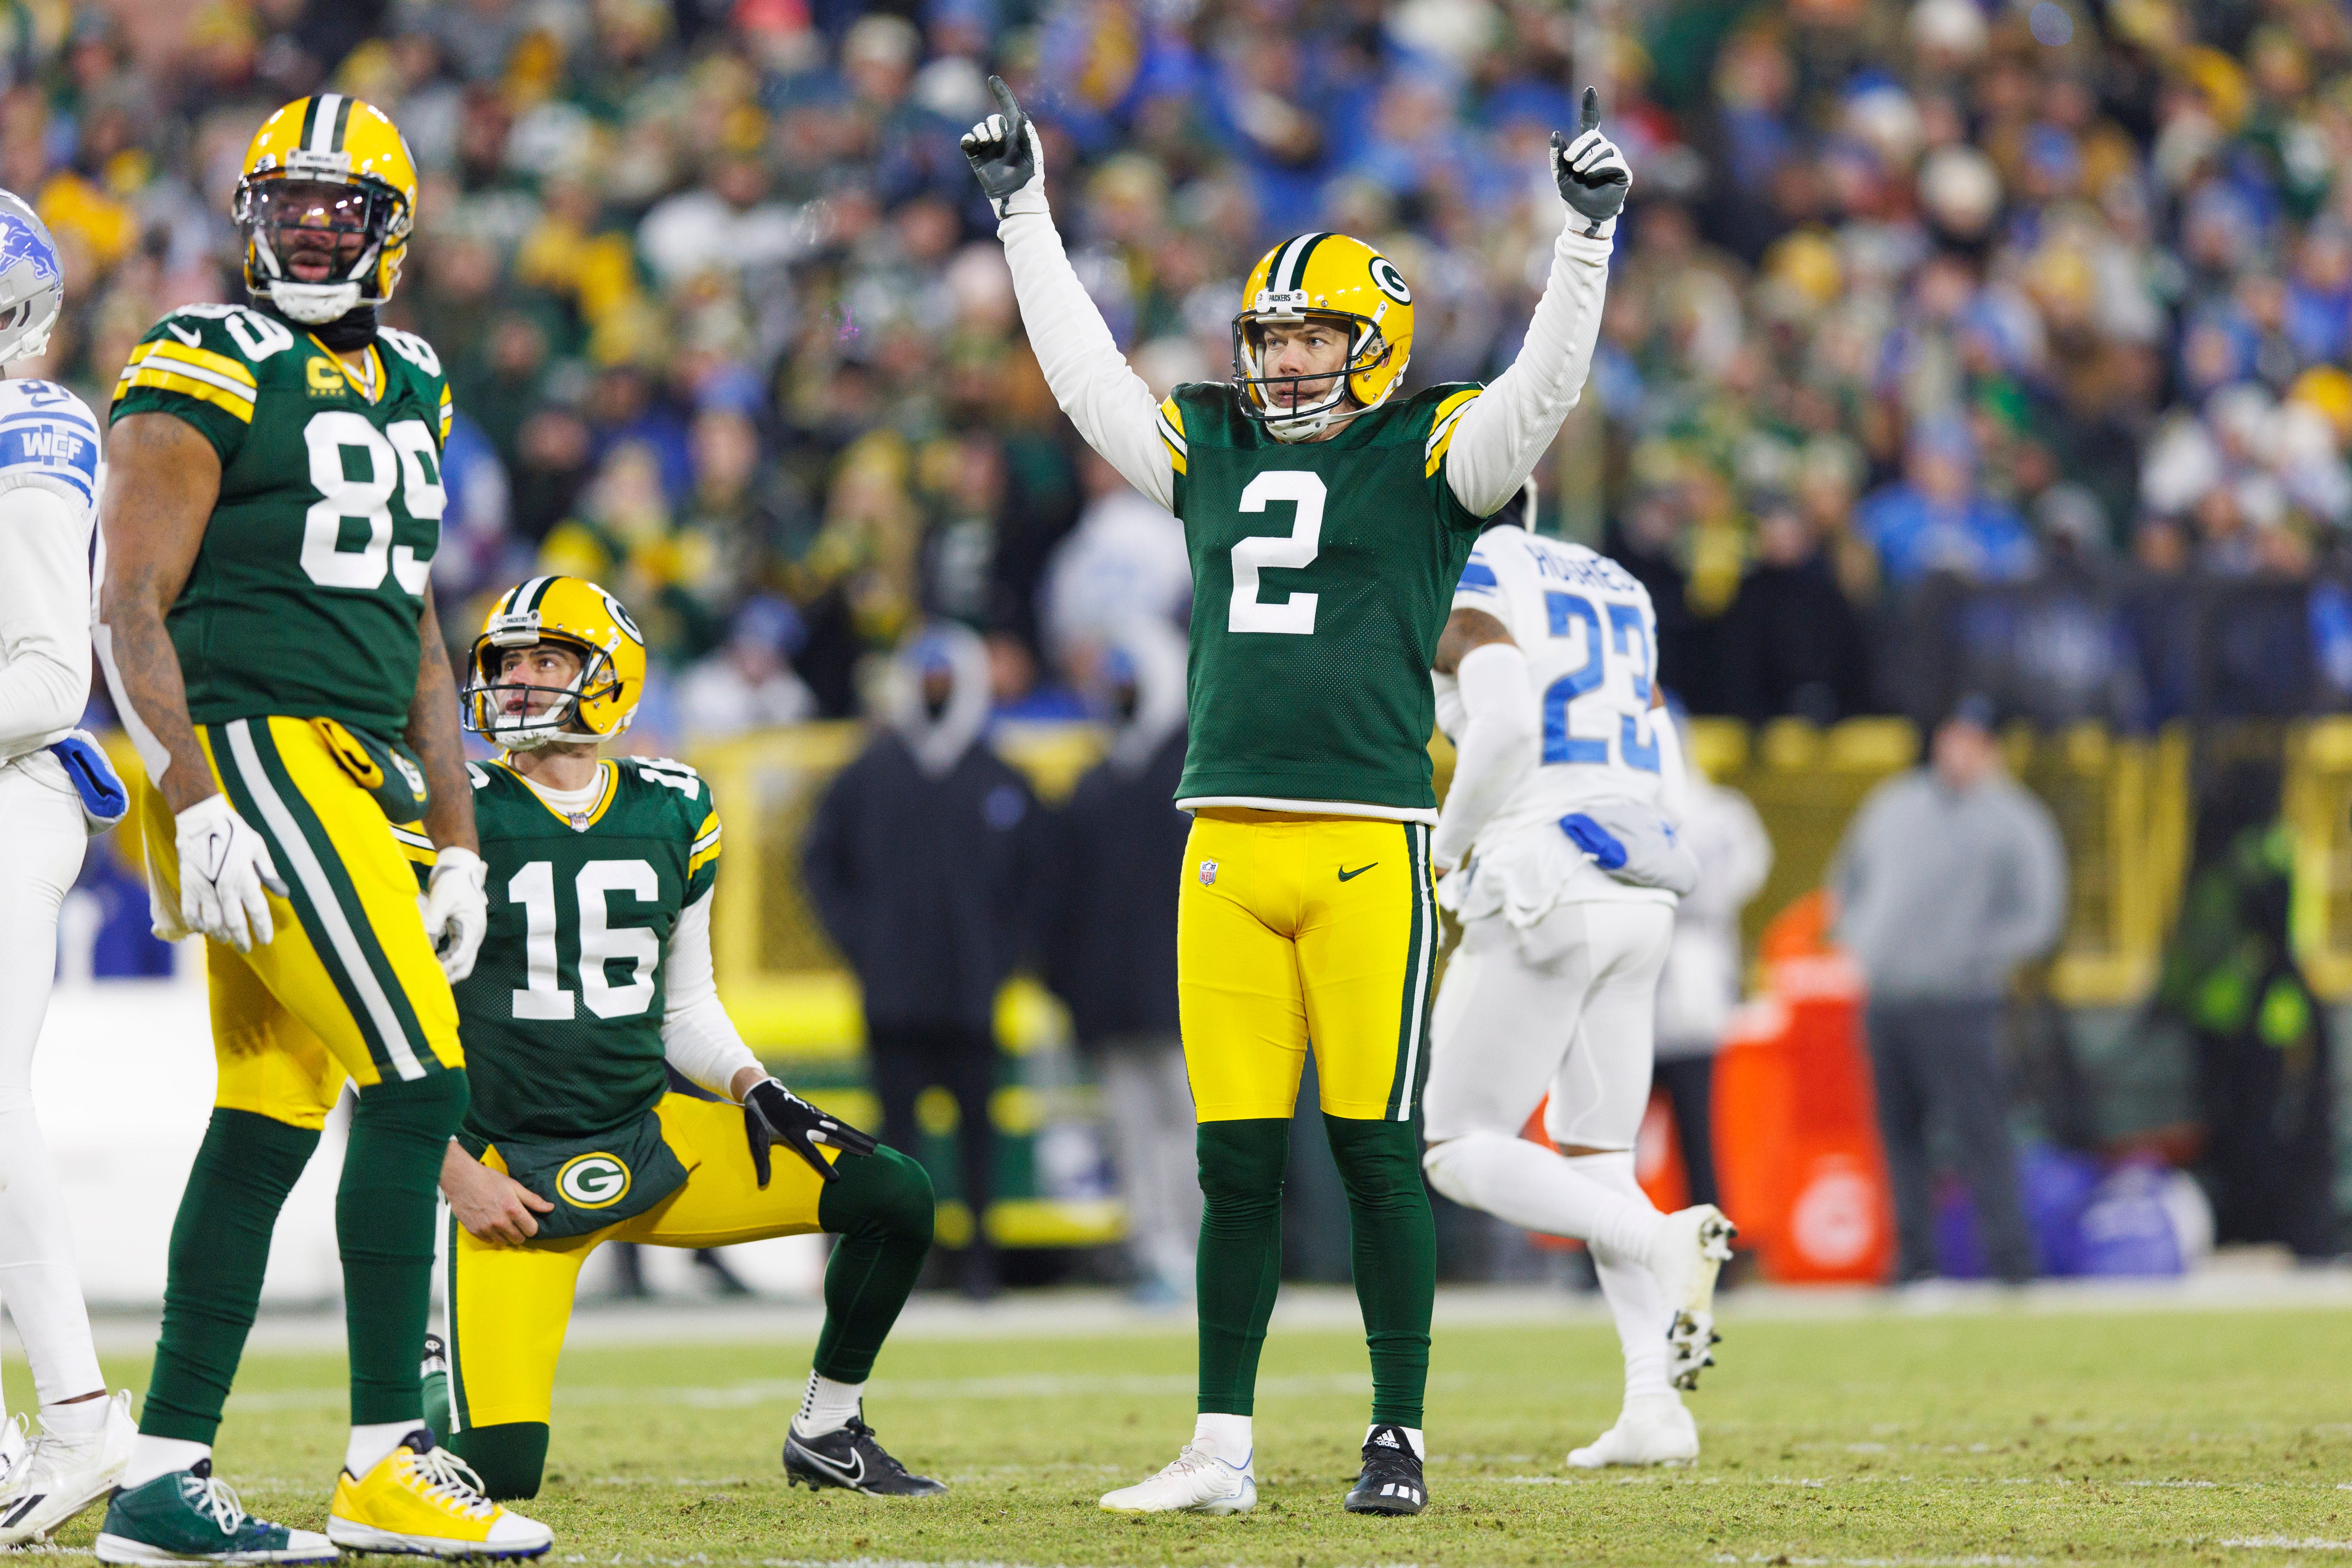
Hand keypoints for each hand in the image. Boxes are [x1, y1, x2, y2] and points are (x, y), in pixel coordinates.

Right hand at [175, 793, 287, 951]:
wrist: (201, 818)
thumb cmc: (234, 831)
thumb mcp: (258, 848)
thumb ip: (268, 873)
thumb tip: (283, 893)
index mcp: (245, 878)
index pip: (257, 912)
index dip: (262, 929)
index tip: (265, 941)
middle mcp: (225, 887)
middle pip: (234, 923)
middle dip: (241, 939)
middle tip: (246, 949)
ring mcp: (204, 887)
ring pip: (211, 922)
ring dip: (219, 934)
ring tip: (225, 939)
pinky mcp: (187, 885)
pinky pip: (190, 912)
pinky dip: (196, 924)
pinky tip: (202, 929)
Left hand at [421, 845, 488, 982]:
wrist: (459, 866)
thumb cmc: (453, 880)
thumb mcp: (442, 899)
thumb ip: (433, 920)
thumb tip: (425, 942)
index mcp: (473, 928)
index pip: (460, 956)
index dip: (445, 967)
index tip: (428, 972)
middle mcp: (474, 934)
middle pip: (465, 965)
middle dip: (449, 975)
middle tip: (429, 983)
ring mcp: (469, 933)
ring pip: (461, 961)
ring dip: (446, 969)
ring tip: (427, 974)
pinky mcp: (461, 930)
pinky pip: (455, 951)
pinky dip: (444, 959)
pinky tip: (430, 960)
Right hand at [441, 1141, 552, 1245]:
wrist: (462, 1180)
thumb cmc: (489, 1179)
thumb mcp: (514, 1186)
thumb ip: (533, 1200)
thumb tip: (550, 1208)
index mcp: (513, 1210)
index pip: (532, 1230)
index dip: (532, 1226)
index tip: (528, 1221)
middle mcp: (500, 1222)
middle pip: (518, 1239)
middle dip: (520, 1232)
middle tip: (515, 1222)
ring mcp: (486, 1228)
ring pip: (504, 1242)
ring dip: (506, 1235)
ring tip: (502, 1222)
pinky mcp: (474, 1231)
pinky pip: (489, 1241)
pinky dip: (492, 1235)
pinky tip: (490, 1223)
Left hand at [744, 1078, 878, 1185]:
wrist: (762, 1092)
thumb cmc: (757, 1119)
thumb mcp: (756, 1140)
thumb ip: (761, 1162)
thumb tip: (762, 1185)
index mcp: (792, 1132)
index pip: (811, 1152)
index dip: (824, 1165)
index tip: (836, 1178)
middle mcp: (807, 1123)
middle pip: (834, 1137)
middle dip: (853, 1146)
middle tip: (871, 1155)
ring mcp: (813, 1115)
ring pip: (839, 1127)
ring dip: (856, 1137)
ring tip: (872, 1146)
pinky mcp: (816, 1112)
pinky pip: (835, 1122)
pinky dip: (849, 1129)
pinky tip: (858, 1136)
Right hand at [960, 75, 1043, 217]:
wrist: (1015, 195)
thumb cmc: (1028, 176)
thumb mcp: (1031, 154)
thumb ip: (1026, 135)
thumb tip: (1020, 117)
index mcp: (1016, 132)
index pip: (1008, 106)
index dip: (1001, 92)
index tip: (992, 79)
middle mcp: (1001, 137)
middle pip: (992, 119)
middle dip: (993, 125)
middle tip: (998, 139)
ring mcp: (987, 146)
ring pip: (979, 128)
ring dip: (982, 132)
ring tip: (987, 143)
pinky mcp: (976, 156)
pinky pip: (967, 141)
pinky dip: (968, 140)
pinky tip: (972, 144)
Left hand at [1551, 87, 1630, 234]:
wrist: (1583, 216)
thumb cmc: (1572, 196)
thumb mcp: (1559, 175)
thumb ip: (1557, 156)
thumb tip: (1555, 133)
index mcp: (1586, 148)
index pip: (1590, 122)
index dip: (1590, 105)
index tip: (1589, 89)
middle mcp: (1602, 151)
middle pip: (1595, 136)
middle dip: (1580, 146)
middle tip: (1570, 162)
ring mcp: (1614, 160)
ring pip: (1605, 147)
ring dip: (1589, 159)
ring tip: (1580, 172)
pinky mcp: (1623, 173)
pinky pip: (1614, 162)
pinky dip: (1600, 166)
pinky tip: (1591, 175)